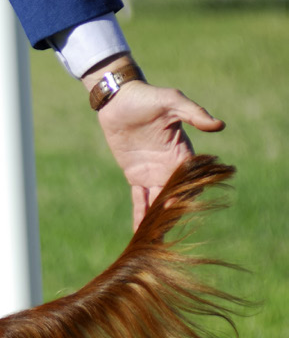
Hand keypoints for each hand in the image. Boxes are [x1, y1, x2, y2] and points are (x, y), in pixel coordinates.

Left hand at [87, 66, 225, 225]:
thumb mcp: (172, 101)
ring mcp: (152, 173)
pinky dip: (140, 214)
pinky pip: (139, 198)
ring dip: (158, 218)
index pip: (190, 177)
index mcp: (182, 152)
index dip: (187, 191)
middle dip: (173, 212)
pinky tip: (139, 231)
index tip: (179, 203)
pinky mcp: (135, 175)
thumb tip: (219, 126)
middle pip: (175, 194)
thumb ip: (194, 113)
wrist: (118, 100)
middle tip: (167, 230)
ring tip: (156, 239)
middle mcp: (170, 166)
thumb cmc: (147, 97)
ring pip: (158, 201)